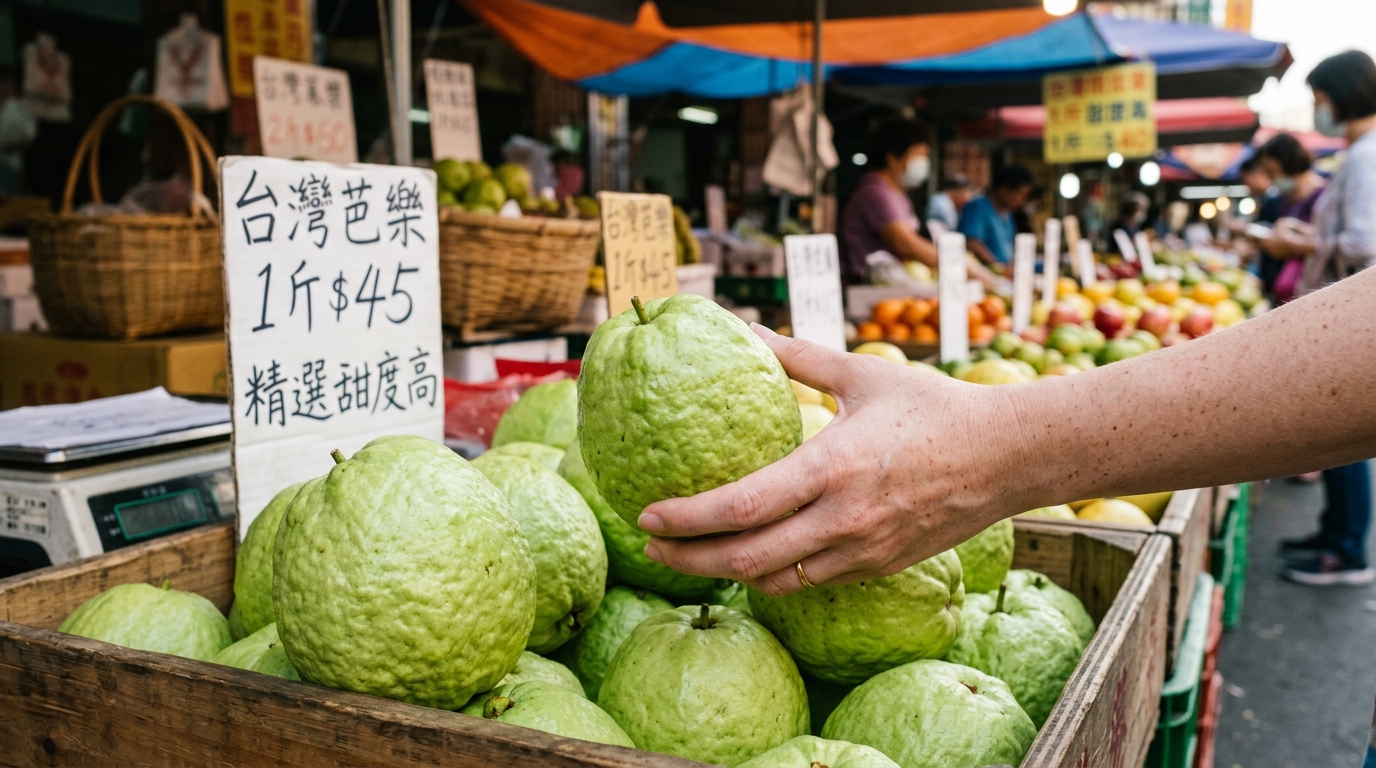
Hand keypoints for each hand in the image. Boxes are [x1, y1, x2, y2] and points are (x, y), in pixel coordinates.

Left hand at [638, 327, 1025, 596]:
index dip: (686, 517)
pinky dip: (770, 577)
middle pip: (745, 559)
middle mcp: (844, 519)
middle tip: (649, 543)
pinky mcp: (879, 567)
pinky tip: (749, 559)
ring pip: (775, 581)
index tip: (646, 511)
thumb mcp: (862, 374)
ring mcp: (863, 551)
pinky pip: (809, 583)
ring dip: (724, 574)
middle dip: (687, 558)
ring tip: (687, 555)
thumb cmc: (935, 408)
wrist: (1008, 457)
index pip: (741, 507)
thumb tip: (743, 328)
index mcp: (833, 467)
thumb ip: (797, 355)